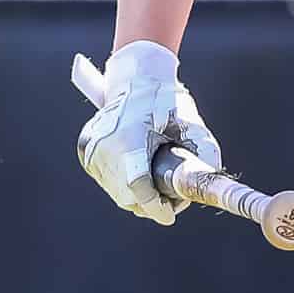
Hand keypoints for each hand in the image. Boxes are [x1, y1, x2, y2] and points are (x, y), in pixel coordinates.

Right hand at [76, 40, 222, 224]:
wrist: (135, 77)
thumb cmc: (166, 100)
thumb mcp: (190, 123)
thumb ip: (203, 150)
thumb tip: (208, 181)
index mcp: (129, 138)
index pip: (138, 185)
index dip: (155, 205)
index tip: (169, 215)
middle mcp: (104, 147)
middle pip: (127, 194)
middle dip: (152, 204)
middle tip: (174, 202)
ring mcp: (91, 150)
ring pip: (116, 192)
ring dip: (137, 198)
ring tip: (160, 189)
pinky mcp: (85, 150)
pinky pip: (107, 180)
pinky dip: (124, 185)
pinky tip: (141, 178)